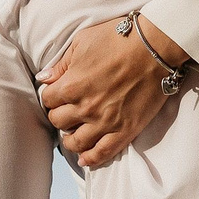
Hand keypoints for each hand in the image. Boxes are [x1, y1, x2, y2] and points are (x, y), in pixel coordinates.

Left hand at [38, 13, 193, 168]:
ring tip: (72, 135)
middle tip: (67, 111)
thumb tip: (44, 78)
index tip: (57, 94)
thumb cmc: (118, 39)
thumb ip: (61, 64)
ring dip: (70, 140)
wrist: (154, 48)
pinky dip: (91, 159)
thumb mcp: (82, 42)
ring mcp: (105, 122)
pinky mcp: (125, 130)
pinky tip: (85, 159)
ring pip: (76, 143)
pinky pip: (103, 152)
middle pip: (59, 121)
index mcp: (71, 85)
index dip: (51, 96)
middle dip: (59, 115)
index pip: (48, 100)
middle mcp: (85, 107)